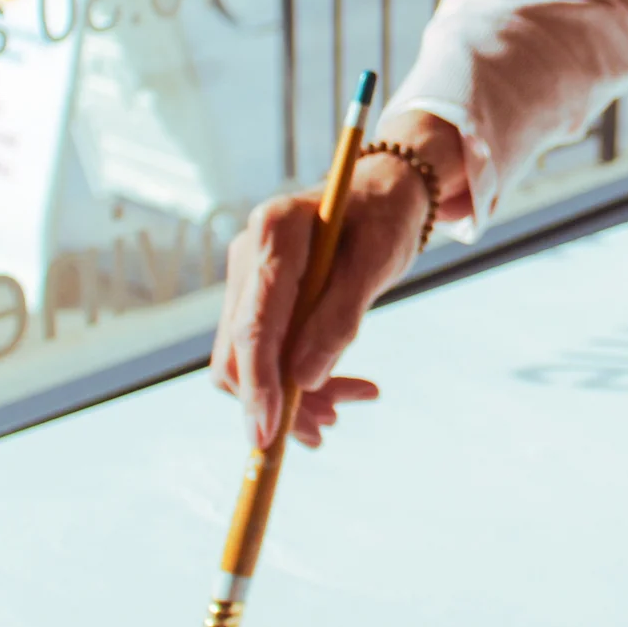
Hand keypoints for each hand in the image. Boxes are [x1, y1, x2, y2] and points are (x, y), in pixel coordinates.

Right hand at [209, 111, 466, 449]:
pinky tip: (330, 394)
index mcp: (276, 232)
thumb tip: (303, 379)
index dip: (259, 385)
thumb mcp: (378, 263)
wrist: (384, 190)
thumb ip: (340, 317)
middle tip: (330, 429)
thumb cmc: (386, 217)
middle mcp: (249, 253)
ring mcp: (248, 275)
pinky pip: (263, 349)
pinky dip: (292, 378)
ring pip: (249, 357)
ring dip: (291, 394)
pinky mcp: (258, 294)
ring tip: (341, 413)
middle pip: (241, 349)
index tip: (267, 436)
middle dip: (278, 399)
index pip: (256, 323)